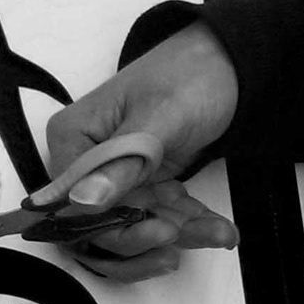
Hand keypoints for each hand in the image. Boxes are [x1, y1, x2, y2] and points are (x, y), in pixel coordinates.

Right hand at [43, 23, 240, 279]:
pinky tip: (221, 229)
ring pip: (135, 229)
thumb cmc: (188, 76)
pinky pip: (160, 218)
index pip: (74, 209)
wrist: (231, 63)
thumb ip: (122, 163)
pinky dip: (190, 226)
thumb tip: (82, 202)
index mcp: (73, 140)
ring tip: (220, 233)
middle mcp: (85, 163)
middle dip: (147, 240)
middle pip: (100, 227)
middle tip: (184, 237)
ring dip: (177, 236)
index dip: (113, 230)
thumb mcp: (159, 119)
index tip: (160, 230)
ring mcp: (117, 176)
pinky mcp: (146, 183)